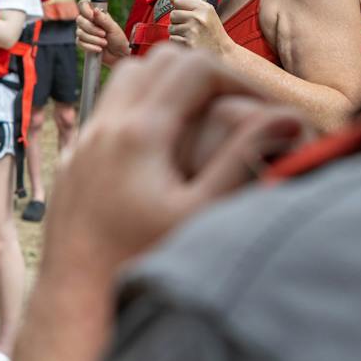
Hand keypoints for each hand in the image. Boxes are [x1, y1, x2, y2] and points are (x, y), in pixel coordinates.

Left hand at [42, 49, 305, 272]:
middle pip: (160, 61)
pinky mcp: (74, 160)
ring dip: (167, 87)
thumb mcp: (200, 213)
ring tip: (201, 121)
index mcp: (140, 132)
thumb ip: (242, 159)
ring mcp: (85, 141)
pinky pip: (108, 110)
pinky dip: (139, 108)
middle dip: (203, 75)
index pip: (196, 68)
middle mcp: (106, 127)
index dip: (238, 78)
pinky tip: (162, 149)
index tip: (263, 107)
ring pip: (128, 79)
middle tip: (235, 107)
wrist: (74, 300)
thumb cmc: (139, 263)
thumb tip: (286, 117)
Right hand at [76, 1, 129, 62]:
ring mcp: (85, 32)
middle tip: (103, 34)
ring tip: (104, 43)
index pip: (83, 5)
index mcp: (96, 14)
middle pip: (79, 19)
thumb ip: (104, 19)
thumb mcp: (114, 28)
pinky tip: (99, 49)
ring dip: (93, 39)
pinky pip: (80, 43)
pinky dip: (90, 47)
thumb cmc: (118, 40)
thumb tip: (95, 10)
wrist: (119, 56)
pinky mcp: (83, 43)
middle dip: (92, 29)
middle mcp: (89, 22)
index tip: (92, 17)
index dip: (85, 10)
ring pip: (79, 32)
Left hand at [166, 0, 230, 54]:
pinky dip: (178, 42)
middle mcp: (198, 18)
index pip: (179, 1)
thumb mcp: (207, 13)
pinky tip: (189, 42)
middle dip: (178, 21)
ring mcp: (193, 31)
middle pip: (173, 15)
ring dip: (177, 33)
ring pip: (171, 27)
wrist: (223, 52)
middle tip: (189, 27)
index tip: (186, 14)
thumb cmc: (213, 33)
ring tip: (190, 35)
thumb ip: (190, 3)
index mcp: (204, 9)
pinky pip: (172, 38)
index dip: (180, 8)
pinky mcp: (188, 43)